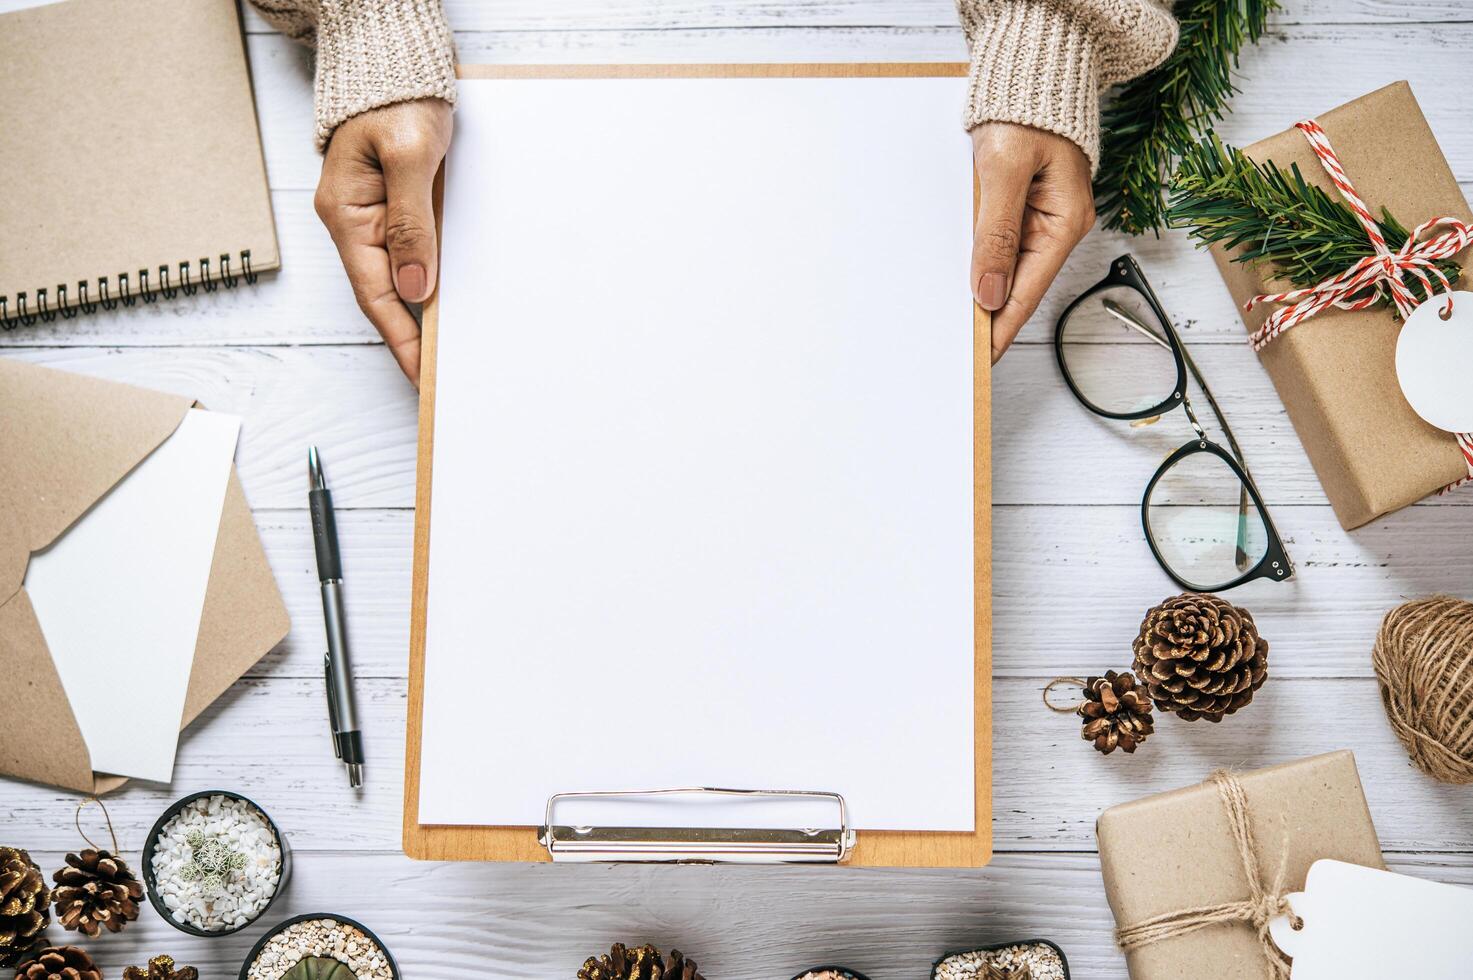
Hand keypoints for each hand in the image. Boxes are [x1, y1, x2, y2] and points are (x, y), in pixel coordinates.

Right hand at [315, 99, 453, 385]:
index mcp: (348, 215)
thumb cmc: (399, 101)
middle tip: (442, 378)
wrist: (396, 63)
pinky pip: (413, 256)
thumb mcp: (411, 157)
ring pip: (400, 279)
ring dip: (424, 315)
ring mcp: (374, 218)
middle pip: (385, 294)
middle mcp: (355, 223)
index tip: (422, 377)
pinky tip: (450, 305)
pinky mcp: (397, 210)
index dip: (400, 339)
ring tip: (452, 353)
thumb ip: (414, 222)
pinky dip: (431, 283)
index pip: (375, 294)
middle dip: (412, 338)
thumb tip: (417, 285)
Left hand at [970, 122, 1094, 362]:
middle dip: (987, 316)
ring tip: (950, 325)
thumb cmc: (1023, 111)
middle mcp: (1056, 226)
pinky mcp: (1020, 206)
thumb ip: (996, 233)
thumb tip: (989, 292)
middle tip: (955, 351)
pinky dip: (978, 261)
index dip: (1001, 328)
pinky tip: (956, 279)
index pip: (1026, 292)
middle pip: (1016, 284)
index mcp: (1063, 223)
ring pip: (1005, 266)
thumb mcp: (1005, 170)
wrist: (1030, 69)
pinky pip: (997, 243)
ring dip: (979, 290)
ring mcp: (1039, 217)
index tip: (978, 359)